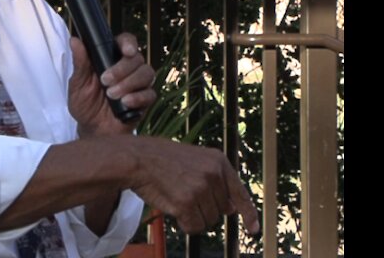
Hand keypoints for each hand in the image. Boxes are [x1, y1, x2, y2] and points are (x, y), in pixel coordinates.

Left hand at [68, 33, 155, 136]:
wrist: (91, 129)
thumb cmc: (84, 103)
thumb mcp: (78, 83)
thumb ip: (80, 63)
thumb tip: (74, 41)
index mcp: (111, 58)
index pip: (126, 42)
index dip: (128, 43)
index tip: (126, 51)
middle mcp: (128, 68)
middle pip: (137, 58)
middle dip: (122, 69)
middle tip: (105, 81)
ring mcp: (138, 84)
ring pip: (147, 73)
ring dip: (129, 83)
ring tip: (112, 94)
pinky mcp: (144, 100)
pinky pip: (150, 94)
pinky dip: (138, 97)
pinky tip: (126, 102)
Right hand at [124, 135, 261, 235]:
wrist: (134, 158)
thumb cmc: (159, 158)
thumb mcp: (193, 159)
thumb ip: (214, 180)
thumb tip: (231, 208)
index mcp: (218, 161)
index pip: (240, 193)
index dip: (248, 214)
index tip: (253, 229)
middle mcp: (213, 174)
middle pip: (221, 210)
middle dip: (204, 208)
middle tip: (183, 193)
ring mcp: (201, 189)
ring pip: (208, 220)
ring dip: (193, 216)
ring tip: (175, 197)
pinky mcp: (187, 203)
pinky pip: (194, 227)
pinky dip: (184, 223)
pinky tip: (172, 207)